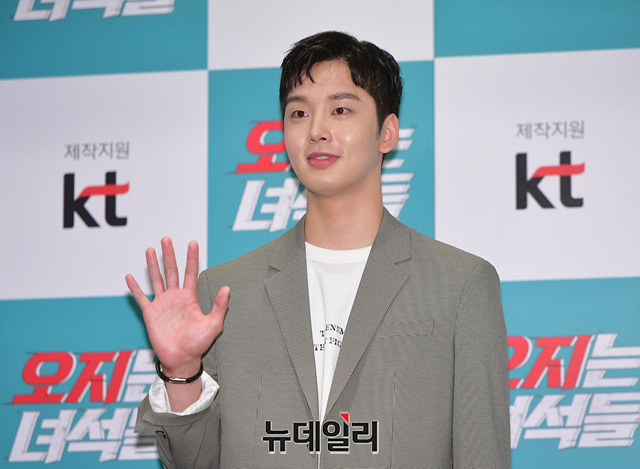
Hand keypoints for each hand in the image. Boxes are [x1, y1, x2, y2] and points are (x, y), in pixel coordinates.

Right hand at [125, 237, 228, 377]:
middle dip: (169, 255)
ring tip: (150, 250)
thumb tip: (227, 288)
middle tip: (166, 239)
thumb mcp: (213, 324)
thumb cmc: (198, 344)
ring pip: (156, 279)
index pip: (190, 273)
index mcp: (190, 298)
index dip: (192, 258)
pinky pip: (141, 298)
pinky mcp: (150, 313)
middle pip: (172, 271)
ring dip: (152, 265)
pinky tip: (129, 277)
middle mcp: (175, 297)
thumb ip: (220, 306)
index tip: (193, 243)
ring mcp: (162, 304)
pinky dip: (135, 288)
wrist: (182, 359)